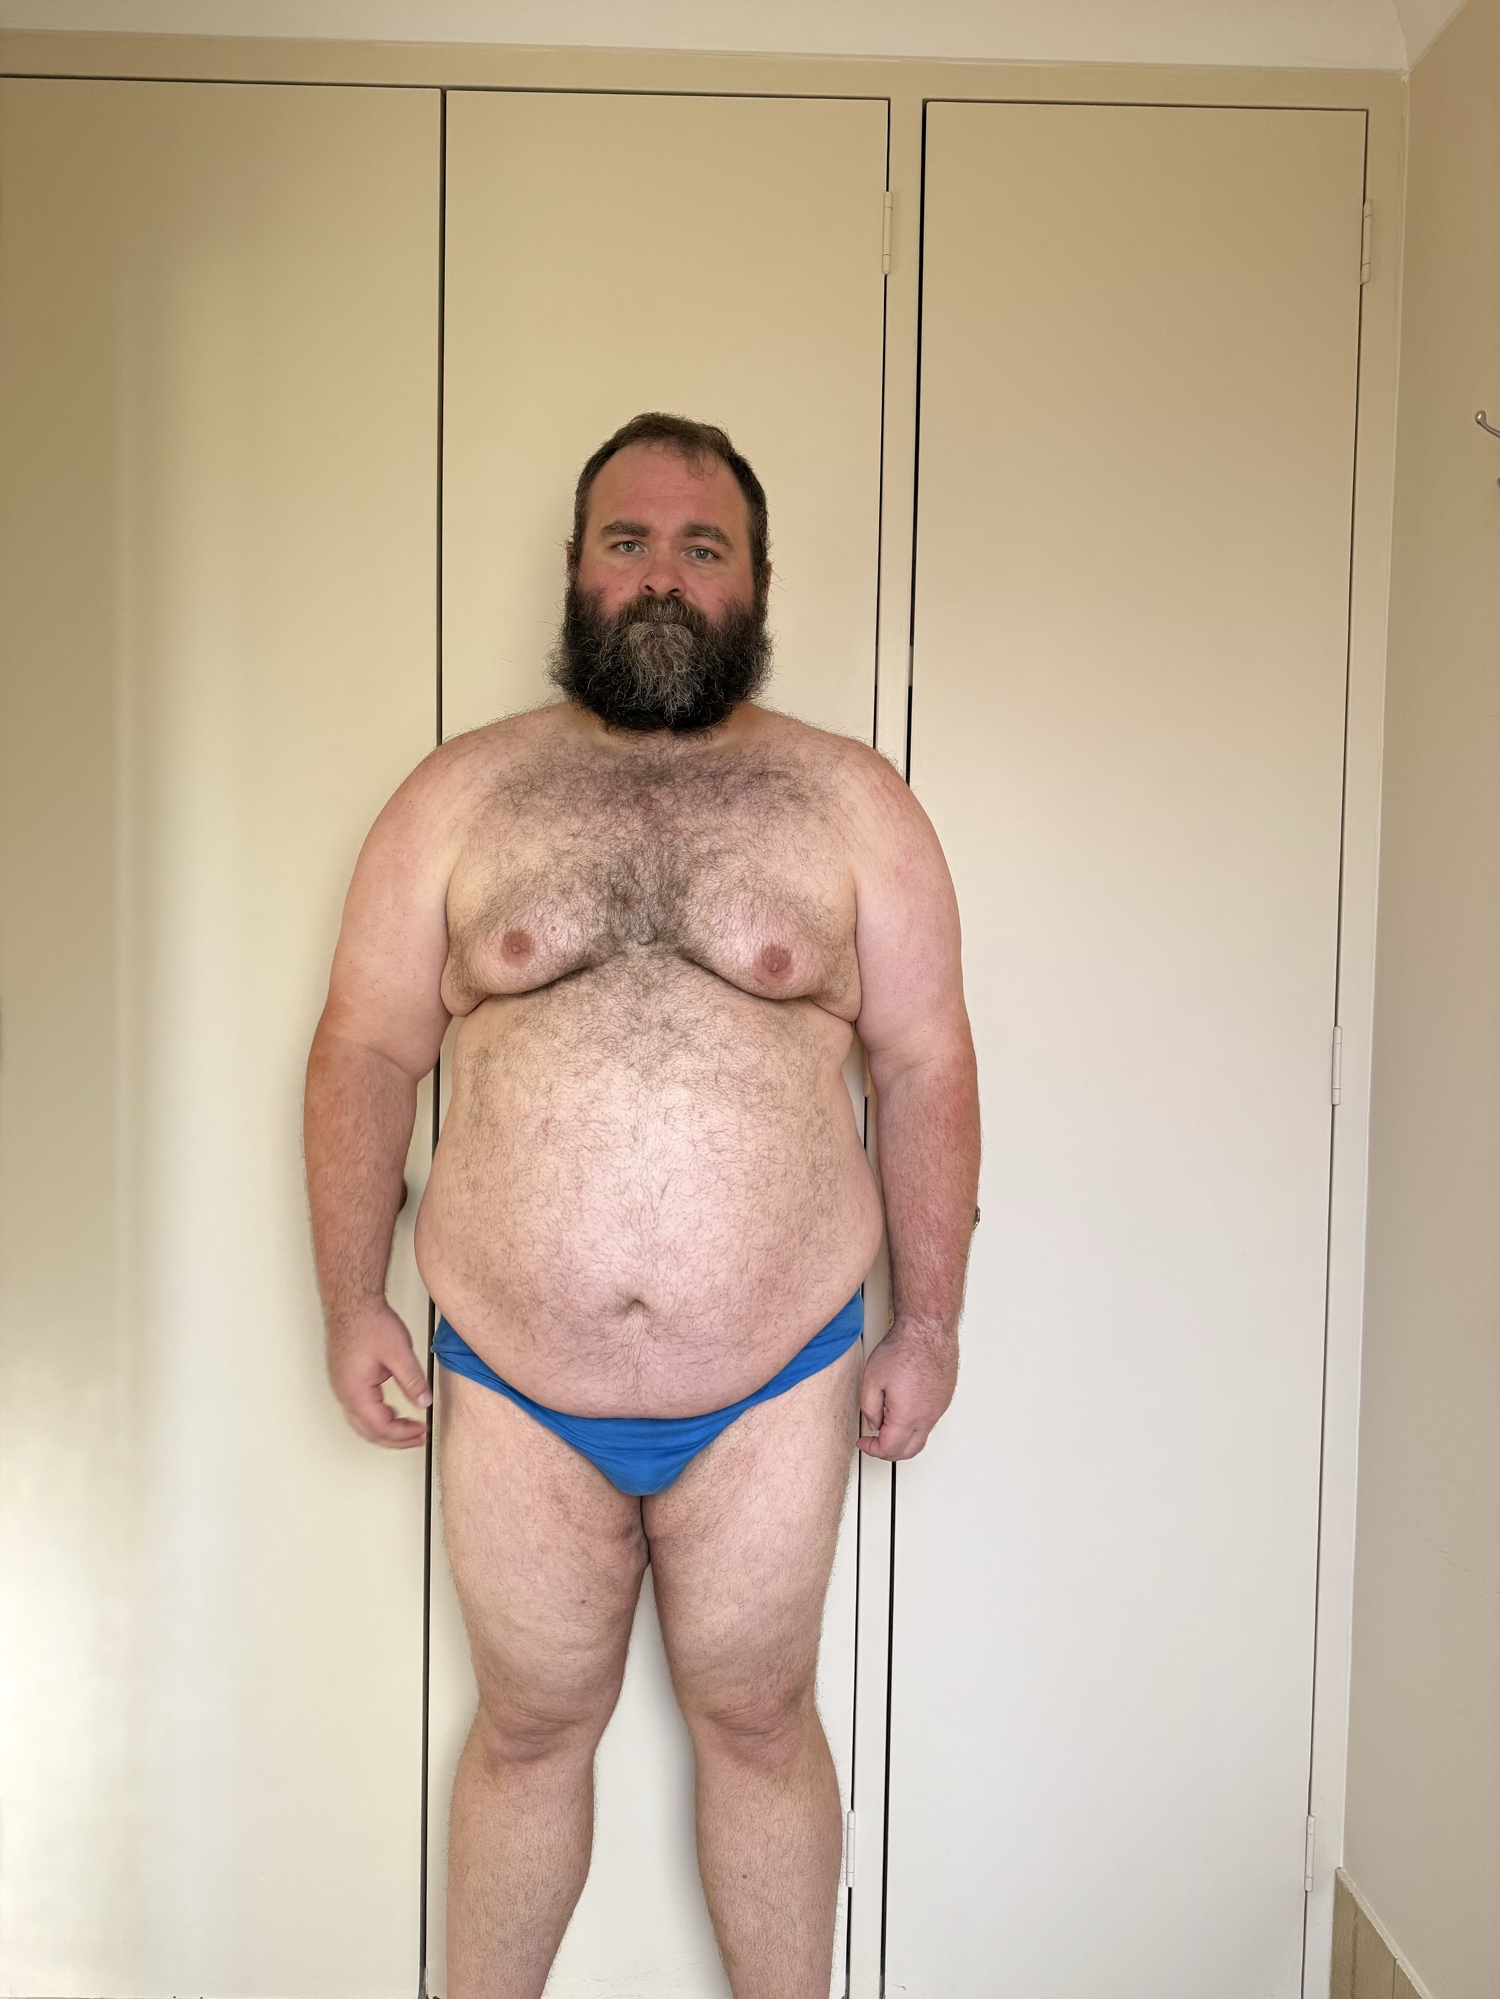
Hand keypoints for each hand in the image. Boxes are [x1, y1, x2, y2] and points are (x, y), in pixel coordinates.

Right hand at [327, 1301, 431, 1448]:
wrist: (353, 1303)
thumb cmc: (369, 1323)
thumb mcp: (399, 1353)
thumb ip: (413, 1381)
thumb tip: (423, 1402)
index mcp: (356, 1392)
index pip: (381, 1427)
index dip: (404, 1434)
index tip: (422, 1431)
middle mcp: (345, 1394)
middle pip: (369, 1431)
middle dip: (395, 1439)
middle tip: (418, 1437)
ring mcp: (343, 1387)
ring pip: (362, 1423)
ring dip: (385, 1431)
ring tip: (407, 1430)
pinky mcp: (346, 1379)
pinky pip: (359, 1410)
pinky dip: (377, 1418)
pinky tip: (392, 1413)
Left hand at [857, 1321, 957, 1461]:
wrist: (927, 1330)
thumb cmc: (903, 1348)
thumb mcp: (871, 1379)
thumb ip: (869, 1408)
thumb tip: (874, 1422)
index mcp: (907, 1416)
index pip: (889, 1449)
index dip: (872, 1449)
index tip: (864, 1442)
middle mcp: (927, 1416)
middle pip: (909, 1451)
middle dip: (889, 1452)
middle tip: (875, 1443)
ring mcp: (939, 1408)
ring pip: (921, 1437)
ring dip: (903, 1439)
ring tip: (887, 1424)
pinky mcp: (944, 1398)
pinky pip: (930, 1422)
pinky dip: (915, 1425)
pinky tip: (903, 1412)